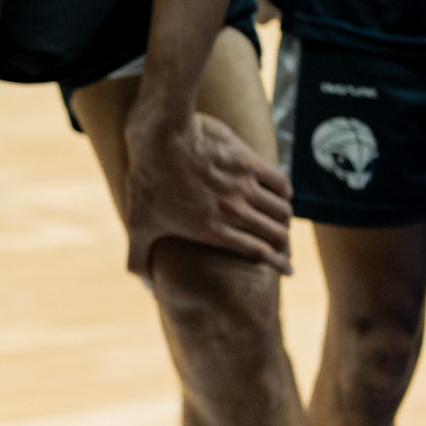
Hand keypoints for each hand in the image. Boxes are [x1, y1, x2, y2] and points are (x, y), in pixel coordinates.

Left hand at [123, 110, 292, 276]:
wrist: (159, 135)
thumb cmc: (146, 181)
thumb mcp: (136, 225)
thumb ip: (139, 260)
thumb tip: (147, 289)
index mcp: (212, 230)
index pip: (258, 253)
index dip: (278, 264)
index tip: (288, 270)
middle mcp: (233, 211)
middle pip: (276, 234)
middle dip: (285, 245)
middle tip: (286, 248)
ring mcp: (243, 185)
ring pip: (281, 210)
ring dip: (285, 219)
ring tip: (283, 223)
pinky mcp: (248, 161)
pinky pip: (279, 181)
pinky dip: (285, 192)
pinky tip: (283, 194)